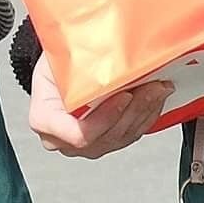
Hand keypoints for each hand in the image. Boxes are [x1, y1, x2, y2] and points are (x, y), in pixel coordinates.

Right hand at [27, 55, 168, 159]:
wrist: (56, 68)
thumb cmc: (55, 63)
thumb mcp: (57, 59)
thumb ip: (78, 67)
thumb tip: (110, 58)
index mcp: (45, 121)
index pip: (79, 134)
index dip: (106, 118)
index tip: (124, 95)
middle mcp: (62, 140)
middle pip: (105, 137)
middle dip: (133, 110)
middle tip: (151, 86)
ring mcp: (85, 144)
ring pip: (121, 137)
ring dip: (144, 112)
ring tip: (158, 89)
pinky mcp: (103, 141)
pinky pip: (129, 136)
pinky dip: (145, 117)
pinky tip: (155, 100)